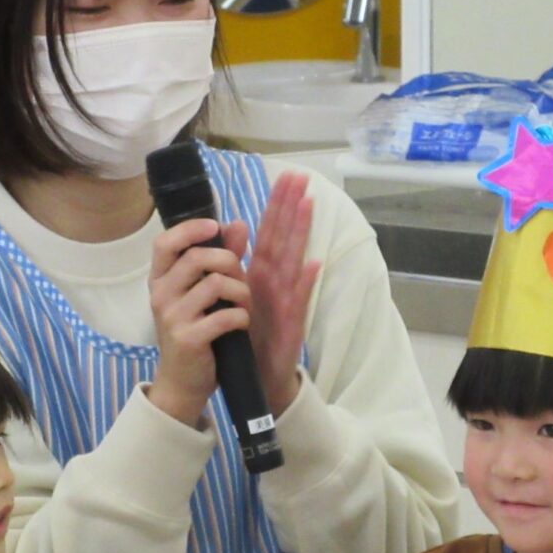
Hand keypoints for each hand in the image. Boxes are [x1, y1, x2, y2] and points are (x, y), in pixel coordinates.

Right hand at [146, 217, 250, 427]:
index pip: (165, 242)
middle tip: (241, 279)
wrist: (184, 382)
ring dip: (240, 291)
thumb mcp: (202, 293)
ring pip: (214, 284)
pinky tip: (241, 323)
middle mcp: (160, 295)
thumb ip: (220, 257)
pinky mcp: (188, 339)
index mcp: (160, 279)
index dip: (191, 229)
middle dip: (229, 262)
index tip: (215, 226)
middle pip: (197, 258)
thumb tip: (237, 223)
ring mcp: (172, 317)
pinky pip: (224, 316)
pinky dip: (241, 316)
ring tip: (245, 304)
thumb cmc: (195, 331)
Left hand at [238, 170, 319, 415]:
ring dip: (301, 233)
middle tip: (301, 177)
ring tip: (308, 205)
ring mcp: (287, 300)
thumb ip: (239, 260)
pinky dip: (306, 283)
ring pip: (294, 260)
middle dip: (291, 207)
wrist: (259, 375)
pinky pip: (299, 300)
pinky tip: (314, 263)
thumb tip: (238, 223)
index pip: (269, 231)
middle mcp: (276, 281)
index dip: (276, 204)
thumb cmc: (253, 335)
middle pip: (285, 237)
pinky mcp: (292, 323)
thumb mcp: (241, 294)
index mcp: (261, 273)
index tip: (285, 176)